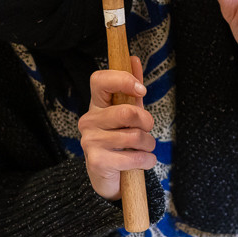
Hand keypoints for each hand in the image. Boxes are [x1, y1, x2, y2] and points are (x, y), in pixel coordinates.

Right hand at [78, 57, 156, 199]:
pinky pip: (133, 157)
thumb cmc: (120, 140)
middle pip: (126, 112)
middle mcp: (88, 120)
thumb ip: (131, 88)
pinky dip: (147, 160)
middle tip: (148, 128)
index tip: (142, 90)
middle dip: (147, 122)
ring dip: (149, 144)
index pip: (99, 80)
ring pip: (134, 136)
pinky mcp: (96, 161)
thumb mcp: (128, 112)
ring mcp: (90, 141)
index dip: (122, 80)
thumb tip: (133, 59)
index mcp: (96, 104)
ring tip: (145, 148)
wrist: (109, 177)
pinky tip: (144, 161)